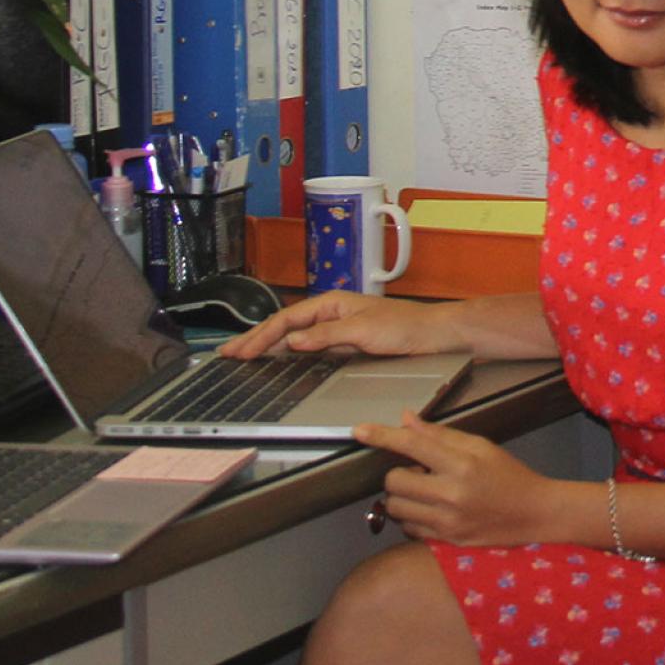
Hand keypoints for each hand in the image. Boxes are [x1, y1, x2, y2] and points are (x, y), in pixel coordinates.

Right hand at [216, 290, 448, 358]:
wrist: (435, 335)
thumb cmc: (405, 327)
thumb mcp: (363, 331)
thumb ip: (327, 336)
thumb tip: (293, 341)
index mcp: (331, 303)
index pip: (287, 320)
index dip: (261, 336)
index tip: (241, 351)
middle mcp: (331, 313)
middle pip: (285, 326)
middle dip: (256, 339)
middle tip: (229, 353)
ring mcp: (337, 328)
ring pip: (295, 336)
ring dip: (269, 345)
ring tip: (245, 355)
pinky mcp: (346, 342)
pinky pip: (310, 346)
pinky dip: (290, 352)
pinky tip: (281, 360)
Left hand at [359, 410, 557, 546]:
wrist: (535, 514)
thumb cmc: (509, 475)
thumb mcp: (480, 446)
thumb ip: (440, 436)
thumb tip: (406, 420)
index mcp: (461, 464)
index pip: (411, 445)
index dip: (381, 435)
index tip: (359, 430)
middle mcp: (451, 494)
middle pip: (394, 480)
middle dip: (399, 473)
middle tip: (420, 472)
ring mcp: (447, 522)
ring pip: (395, 507)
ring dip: (402, 497)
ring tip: (425, 492)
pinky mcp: (446, 541)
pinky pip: (408, 528)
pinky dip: (411, 517)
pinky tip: (430, 510)